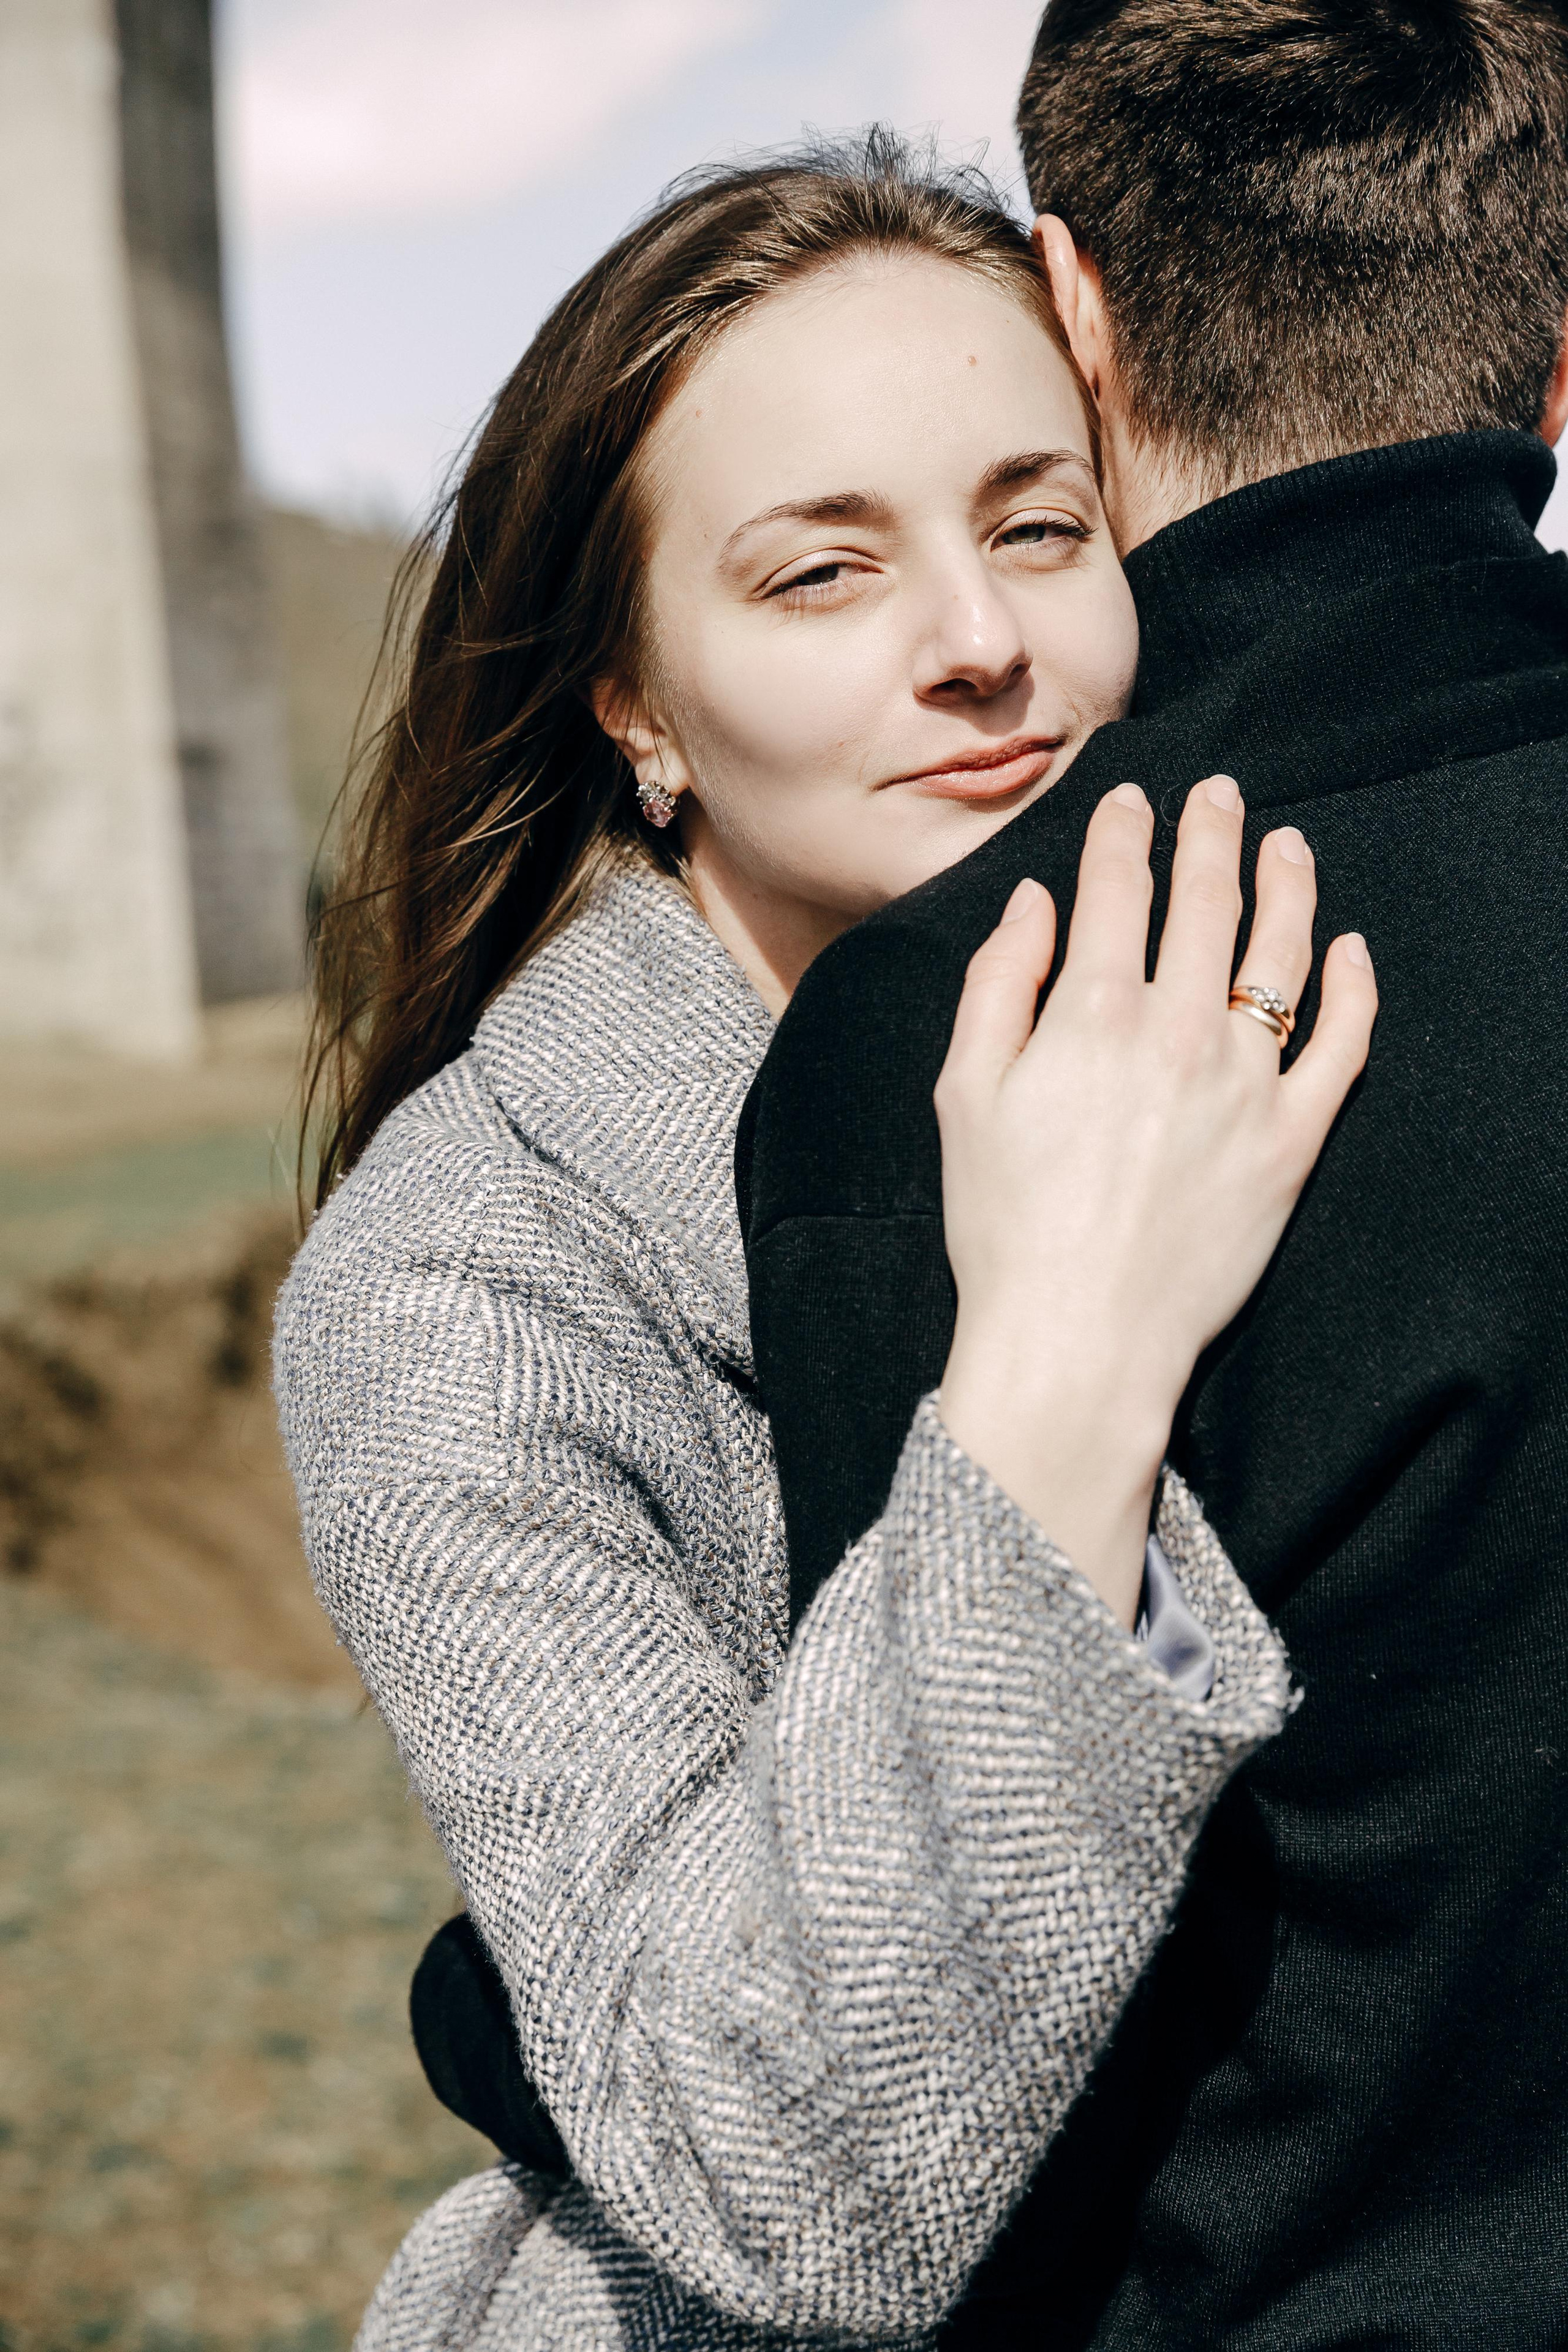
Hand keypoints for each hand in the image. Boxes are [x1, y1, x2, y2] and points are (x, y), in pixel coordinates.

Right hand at [936, 776, 1376, 1625]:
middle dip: (1211, 833)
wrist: (1077, 1338)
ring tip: (1289, 845)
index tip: (1128, 799)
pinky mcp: (1293, 1140)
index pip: (1115, 888)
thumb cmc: (1005, 1223)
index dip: (1122, 831)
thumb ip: (997, 986)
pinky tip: (1348, 949)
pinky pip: (1341, 1046)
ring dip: (1288, 884)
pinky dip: (1353, 988)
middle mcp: (1179, 1030)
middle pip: (1205, 901)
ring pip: (1283, 953)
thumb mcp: (965, 1095)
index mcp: (1091, 1013)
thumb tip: (1033, 903)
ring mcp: (1246, 1083)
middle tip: (1219, 794)